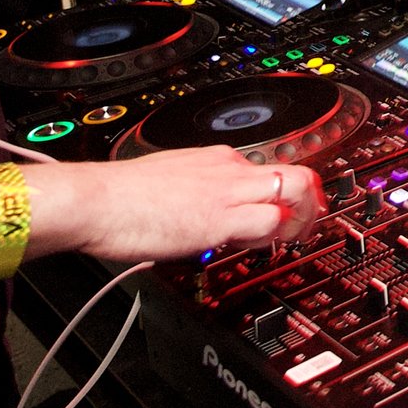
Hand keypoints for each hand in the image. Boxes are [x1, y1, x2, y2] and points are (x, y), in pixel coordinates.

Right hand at [37, 148, 322, 263]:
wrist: (96, 200)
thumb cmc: (120, 196)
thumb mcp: (170, 182)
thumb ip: (198, 192)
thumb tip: (206, 212)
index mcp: (216, 159)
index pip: (271, 170)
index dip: (285, 195)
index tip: (287, 212)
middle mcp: (228, 169)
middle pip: (296, 173)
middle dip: (311, 203)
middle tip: (305, 227)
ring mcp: (226, 192)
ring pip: (293, 192)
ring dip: (298, 221)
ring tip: (286, 242)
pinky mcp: (218, 218)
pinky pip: (268, 221)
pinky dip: (272, 236)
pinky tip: (256, 248)